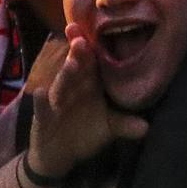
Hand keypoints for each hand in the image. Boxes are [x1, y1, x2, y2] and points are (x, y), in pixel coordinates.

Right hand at [26, 25, 149, 179]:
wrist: (60, 155)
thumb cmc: (85, 133)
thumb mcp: (108, 129)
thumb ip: (125, 125)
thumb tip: (146, 127)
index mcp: (90, 86)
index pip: (93, 63)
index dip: (95, 49)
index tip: (98, 32)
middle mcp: (73, 89)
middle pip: (76, 67)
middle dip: (78, 52)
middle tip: (81, 38)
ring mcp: (56, 102)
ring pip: (61, 85)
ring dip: (66, 74)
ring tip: (72, 62)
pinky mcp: (42, 118)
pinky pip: (42, 108)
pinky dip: (41, 101)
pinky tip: (40, 92)